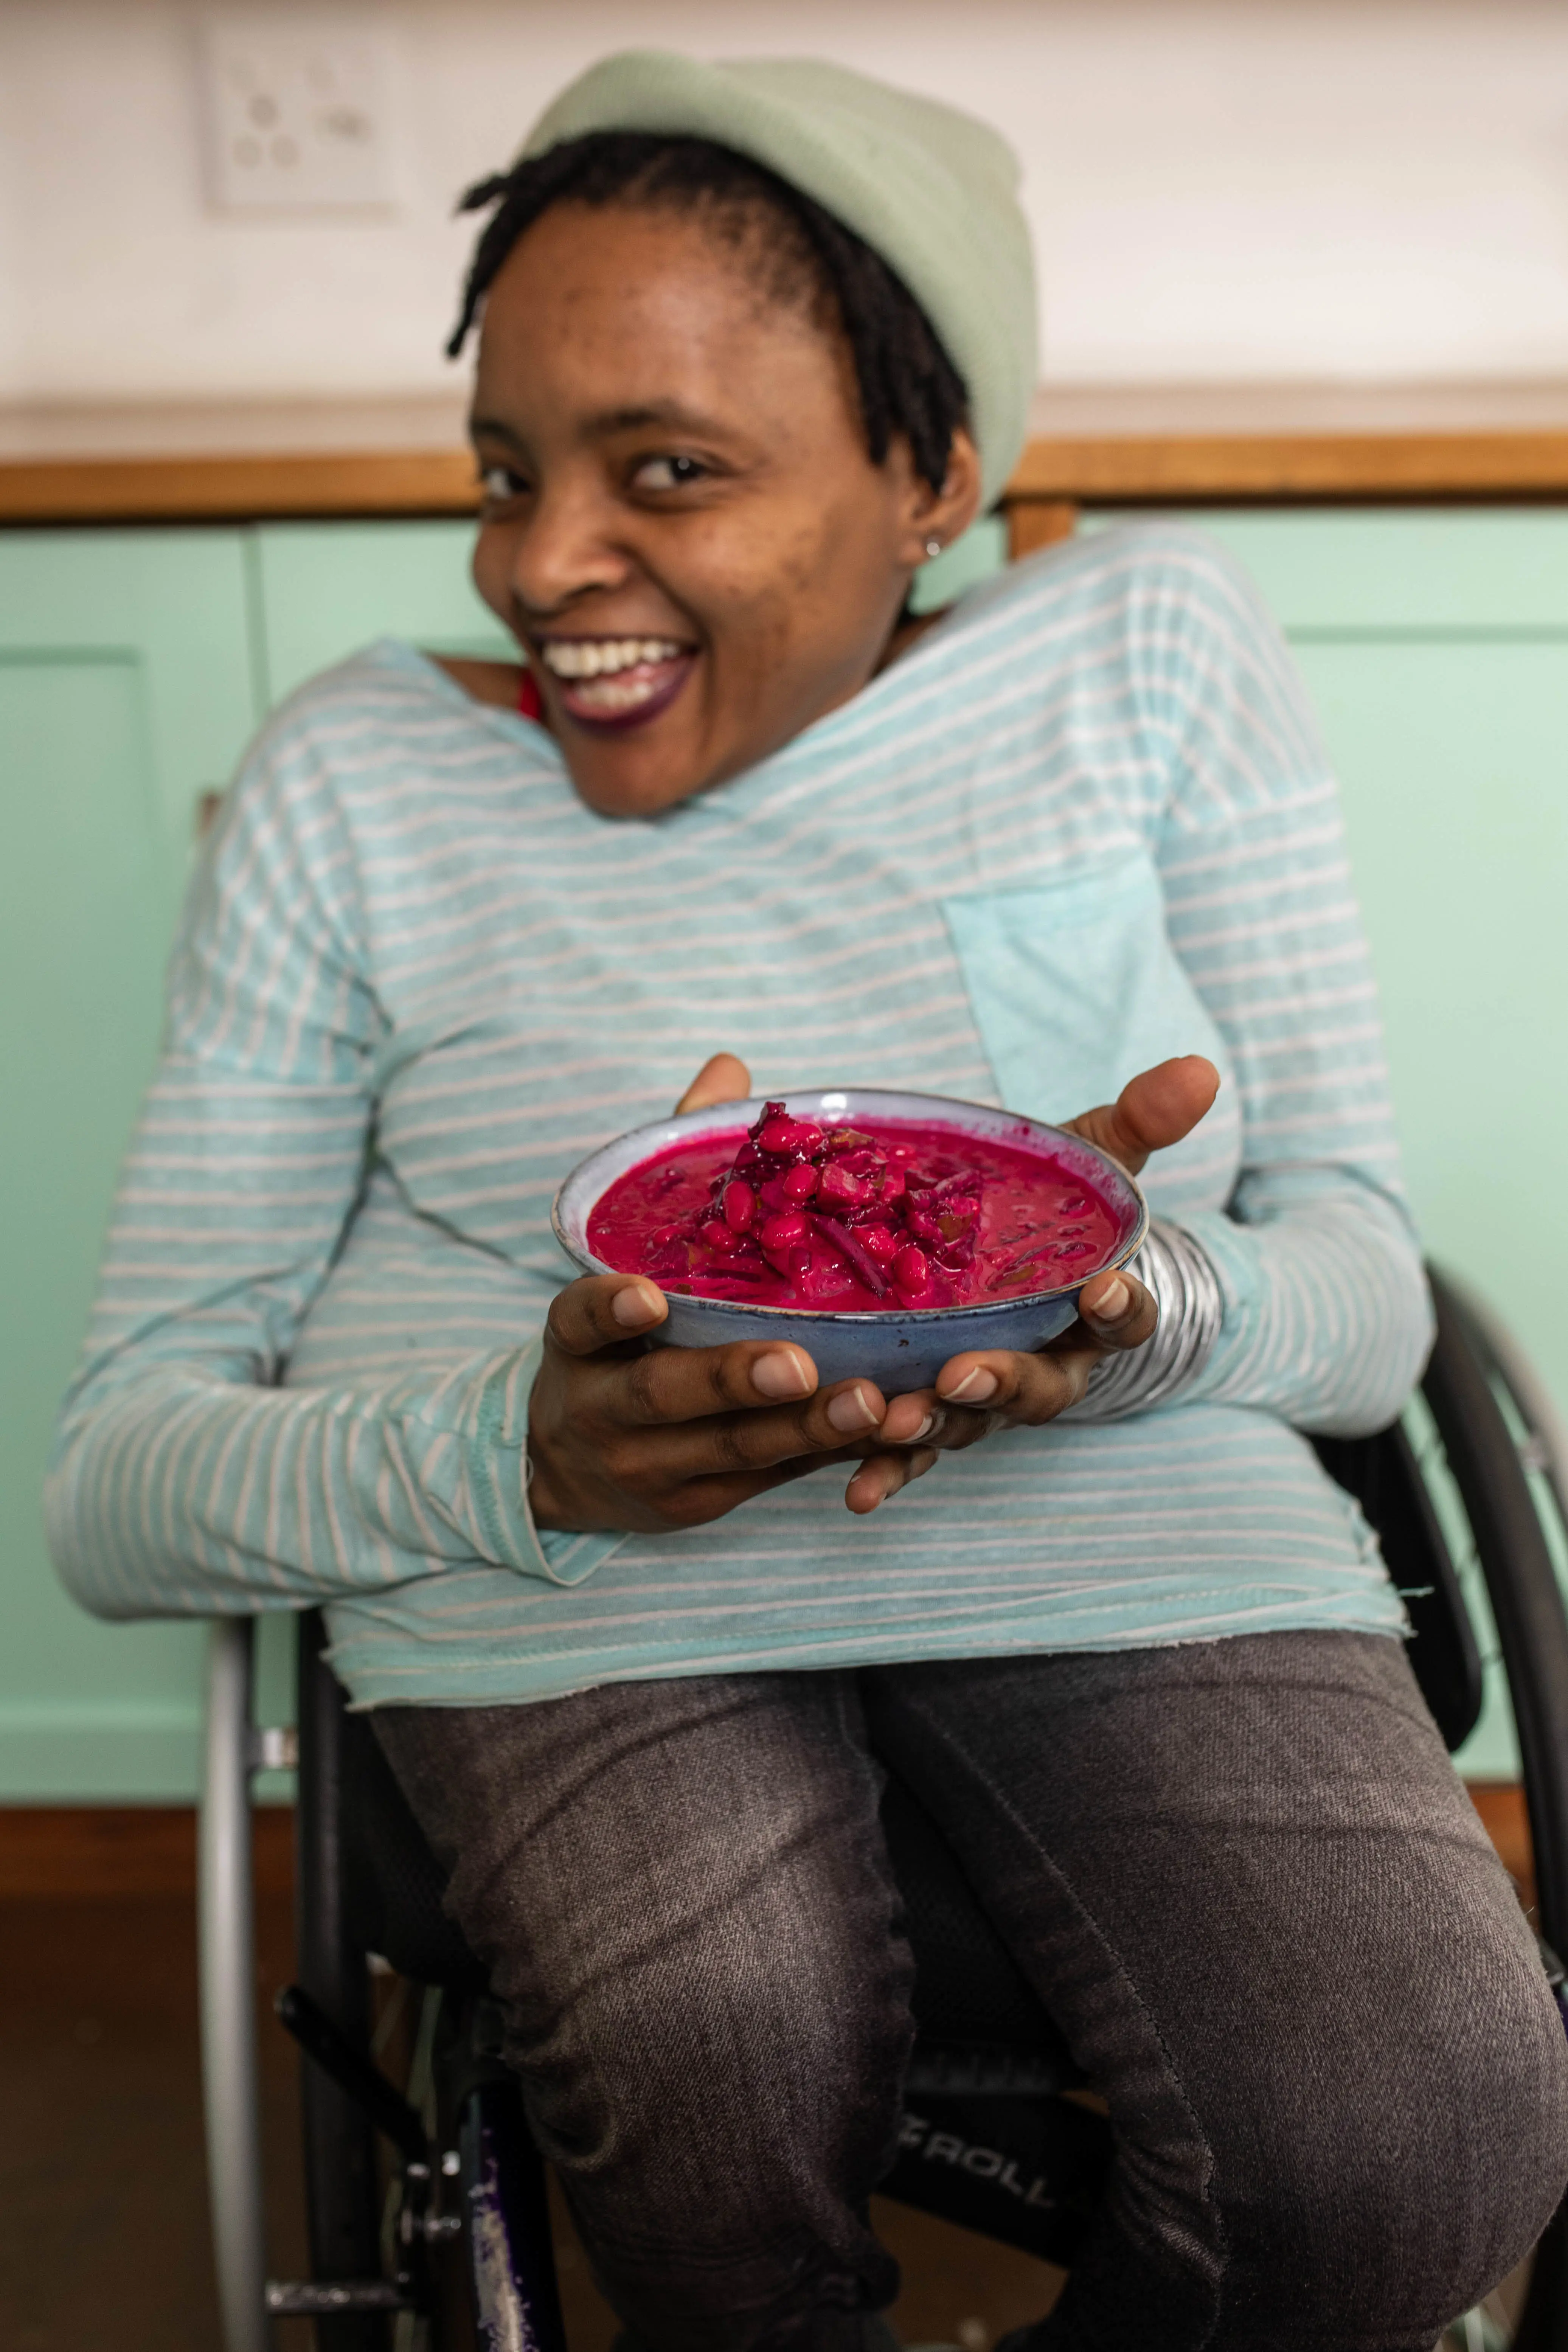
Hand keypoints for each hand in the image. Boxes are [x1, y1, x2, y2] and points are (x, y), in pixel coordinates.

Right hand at [527, 1054, 935, 1534]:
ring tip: (872, 1403)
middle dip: (732, 1380)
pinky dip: (824, 1458)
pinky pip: (769, 1480)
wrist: (562, 1469)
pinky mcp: (699, 1504)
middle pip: (665, 1395)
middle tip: (799, 1365)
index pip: (580, 1319)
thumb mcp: (623, 1259)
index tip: (648, 1294)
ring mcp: (651, 1465)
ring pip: (732, 1449)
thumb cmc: (615, 1337)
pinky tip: (883, 1434)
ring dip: (803, 1428)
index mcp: (577, 1340)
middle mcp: (603, 1407)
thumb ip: (677, 1166)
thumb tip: (732, 1069)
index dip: (609, 1308)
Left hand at [865, 1056, 1221, 1503]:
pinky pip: (910, 1453)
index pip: (1124, 1320)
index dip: (1122, 1309)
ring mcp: (985, 1398)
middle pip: (1037, 1388)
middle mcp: (1045, 1366)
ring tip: (892, 1420)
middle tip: (963, 1375)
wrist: (1012, 1259)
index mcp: (1093, 1313)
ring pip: (965, 1423)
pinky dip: (885, 1471)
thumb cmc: (1058, 1209)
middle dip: (1003, 1383)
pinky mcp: (930, 1414)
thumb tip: (1201, 1069)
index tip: (1106, 1290)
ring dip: (931, 1427)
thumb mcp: (1094, 1158)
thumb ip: (1139, 1120)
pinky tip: (852, 1491)